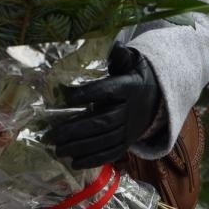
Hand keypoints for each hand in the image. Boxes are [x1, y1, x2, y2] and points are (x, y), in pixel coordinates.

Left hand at [47, 46, 160, 170]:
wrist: (157, 99)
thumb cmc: (133, 78)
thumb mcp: (130, 62)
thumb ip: (118, 55)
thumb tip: (111, 44)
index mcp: (129, 88)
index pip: (107, 91)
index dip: (87, 94)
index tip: (66, 97)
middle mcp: (130, 111)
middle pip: (102, 122)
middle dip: (75, 130)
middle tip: (50, 135)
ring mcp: (130, 130)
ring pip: (104, 141)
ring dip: (79, 147)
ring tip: (57, 150)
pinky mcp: (128, 143)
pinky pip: (111, 154)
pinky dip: (93, 160)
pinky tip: (74, 163)